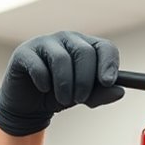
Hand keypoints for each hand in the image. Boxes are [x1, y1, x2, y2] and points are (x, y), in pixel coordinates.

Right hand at [0, 31, 123, 135]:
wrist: (28, 106)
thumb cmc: (59, 96)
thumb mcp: (83, 98)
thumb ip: (100, 94)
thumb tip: (119, 91)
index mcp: (85, 46)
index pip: (104, 47)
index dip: (108, 63)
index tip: (108, 82)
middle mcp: (67, 39)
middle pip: (84, 52)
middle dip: (85, 80)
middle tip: (80, 99)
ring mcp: (44, 43)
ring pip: (61, 59)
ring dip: (65, 85)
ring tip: (64, 100)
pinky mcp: (24, 53)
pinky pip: (38, 65)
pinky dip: (44, 81)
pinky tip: (43, 89)